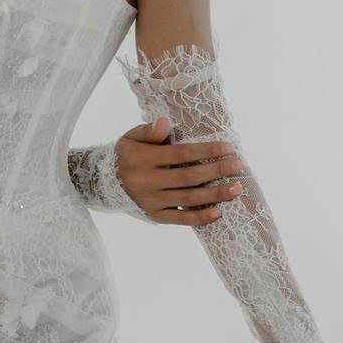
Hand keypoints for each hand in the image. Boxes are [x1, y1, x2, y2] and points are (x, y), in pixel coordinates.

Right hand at [113, 116, 243, 222]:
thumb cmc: (126, 155)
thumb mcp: (131, 137)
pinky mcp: (153, 216)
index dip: (206, 151)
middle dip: (217, 171)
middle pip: (188, 177)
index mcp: (143, 159)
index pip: (181, 154)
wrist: (103, 184)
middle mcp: (147, 182)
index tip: (228, 147)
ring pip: (188, 199)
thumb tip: (165, 122)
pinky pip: (179, 219)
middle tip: (239, 165)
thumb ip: (149, 130)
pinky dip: (199, 218)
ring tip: (236, 189)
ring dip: (215, 195)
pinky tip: (218, 212)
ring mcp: (150, 201)